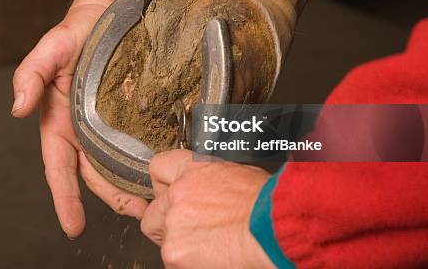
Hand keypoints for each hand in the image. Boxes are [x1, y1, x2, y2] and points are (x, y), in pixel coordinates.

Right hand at [12, 0, 148, 237]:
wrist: (109, 10)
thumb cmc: (75, 31)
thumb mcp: (49, 49)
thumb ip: (29, 75)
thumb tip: (17, 108)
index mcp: (59, 122)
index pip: (59, 168)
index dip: (65, 198)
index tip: (74, 227)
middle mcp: (84, 128)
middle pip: (96, 175)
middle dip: (113, 199)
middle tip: (140, 215)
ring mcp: (109, 122)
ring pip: (119, 164)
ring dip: (133, 186)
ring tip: (156, 203)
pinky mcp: (133, 112)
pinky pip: (139, 142)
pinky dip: (148, 160)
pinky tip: (166, 170)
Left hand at [141, 150, 274, 268]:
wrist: (274, 229)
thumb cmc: (268, 204)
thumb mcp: (239, 174)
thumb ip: (212, 181)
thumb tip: (211, 190)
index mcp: (193, 170)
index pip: (159, 168)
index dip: (161, 184)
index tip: (163, 193)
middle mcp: (177, 194)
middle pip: (154, 210)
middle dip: (166, 221)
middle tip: (190, 230)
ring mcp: (173, 223)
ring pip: (163, 239)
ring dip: (181, 244)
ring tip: (210, 246)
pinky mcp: (174, 252)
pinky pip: (173, 260)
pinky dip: (189, 262)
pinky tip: (211, 258)